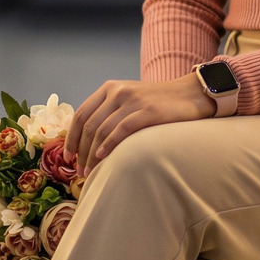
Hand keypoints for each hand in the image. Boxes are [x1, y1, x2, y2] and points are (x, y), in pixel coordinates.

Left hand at [65, 74, 215, 175]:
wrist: (191, 94)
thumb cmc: (159, 103)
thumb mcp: (130, 100)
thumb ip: (110, 113)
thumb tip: (88, 142)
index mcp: (109, 88)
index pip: (81, 114)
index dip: (72, 137)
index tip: (68, 157)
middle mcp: (117, 91)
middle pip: (89, 125)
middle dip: (81, 151)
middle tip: (79, 171)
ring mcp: (133, 100)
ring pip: (102, 130)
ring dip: (92, 154)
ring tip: (89, 171)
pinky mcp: (148, 110)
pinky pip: (121, 129)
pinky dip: (109, 145)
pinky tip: (102, 157)